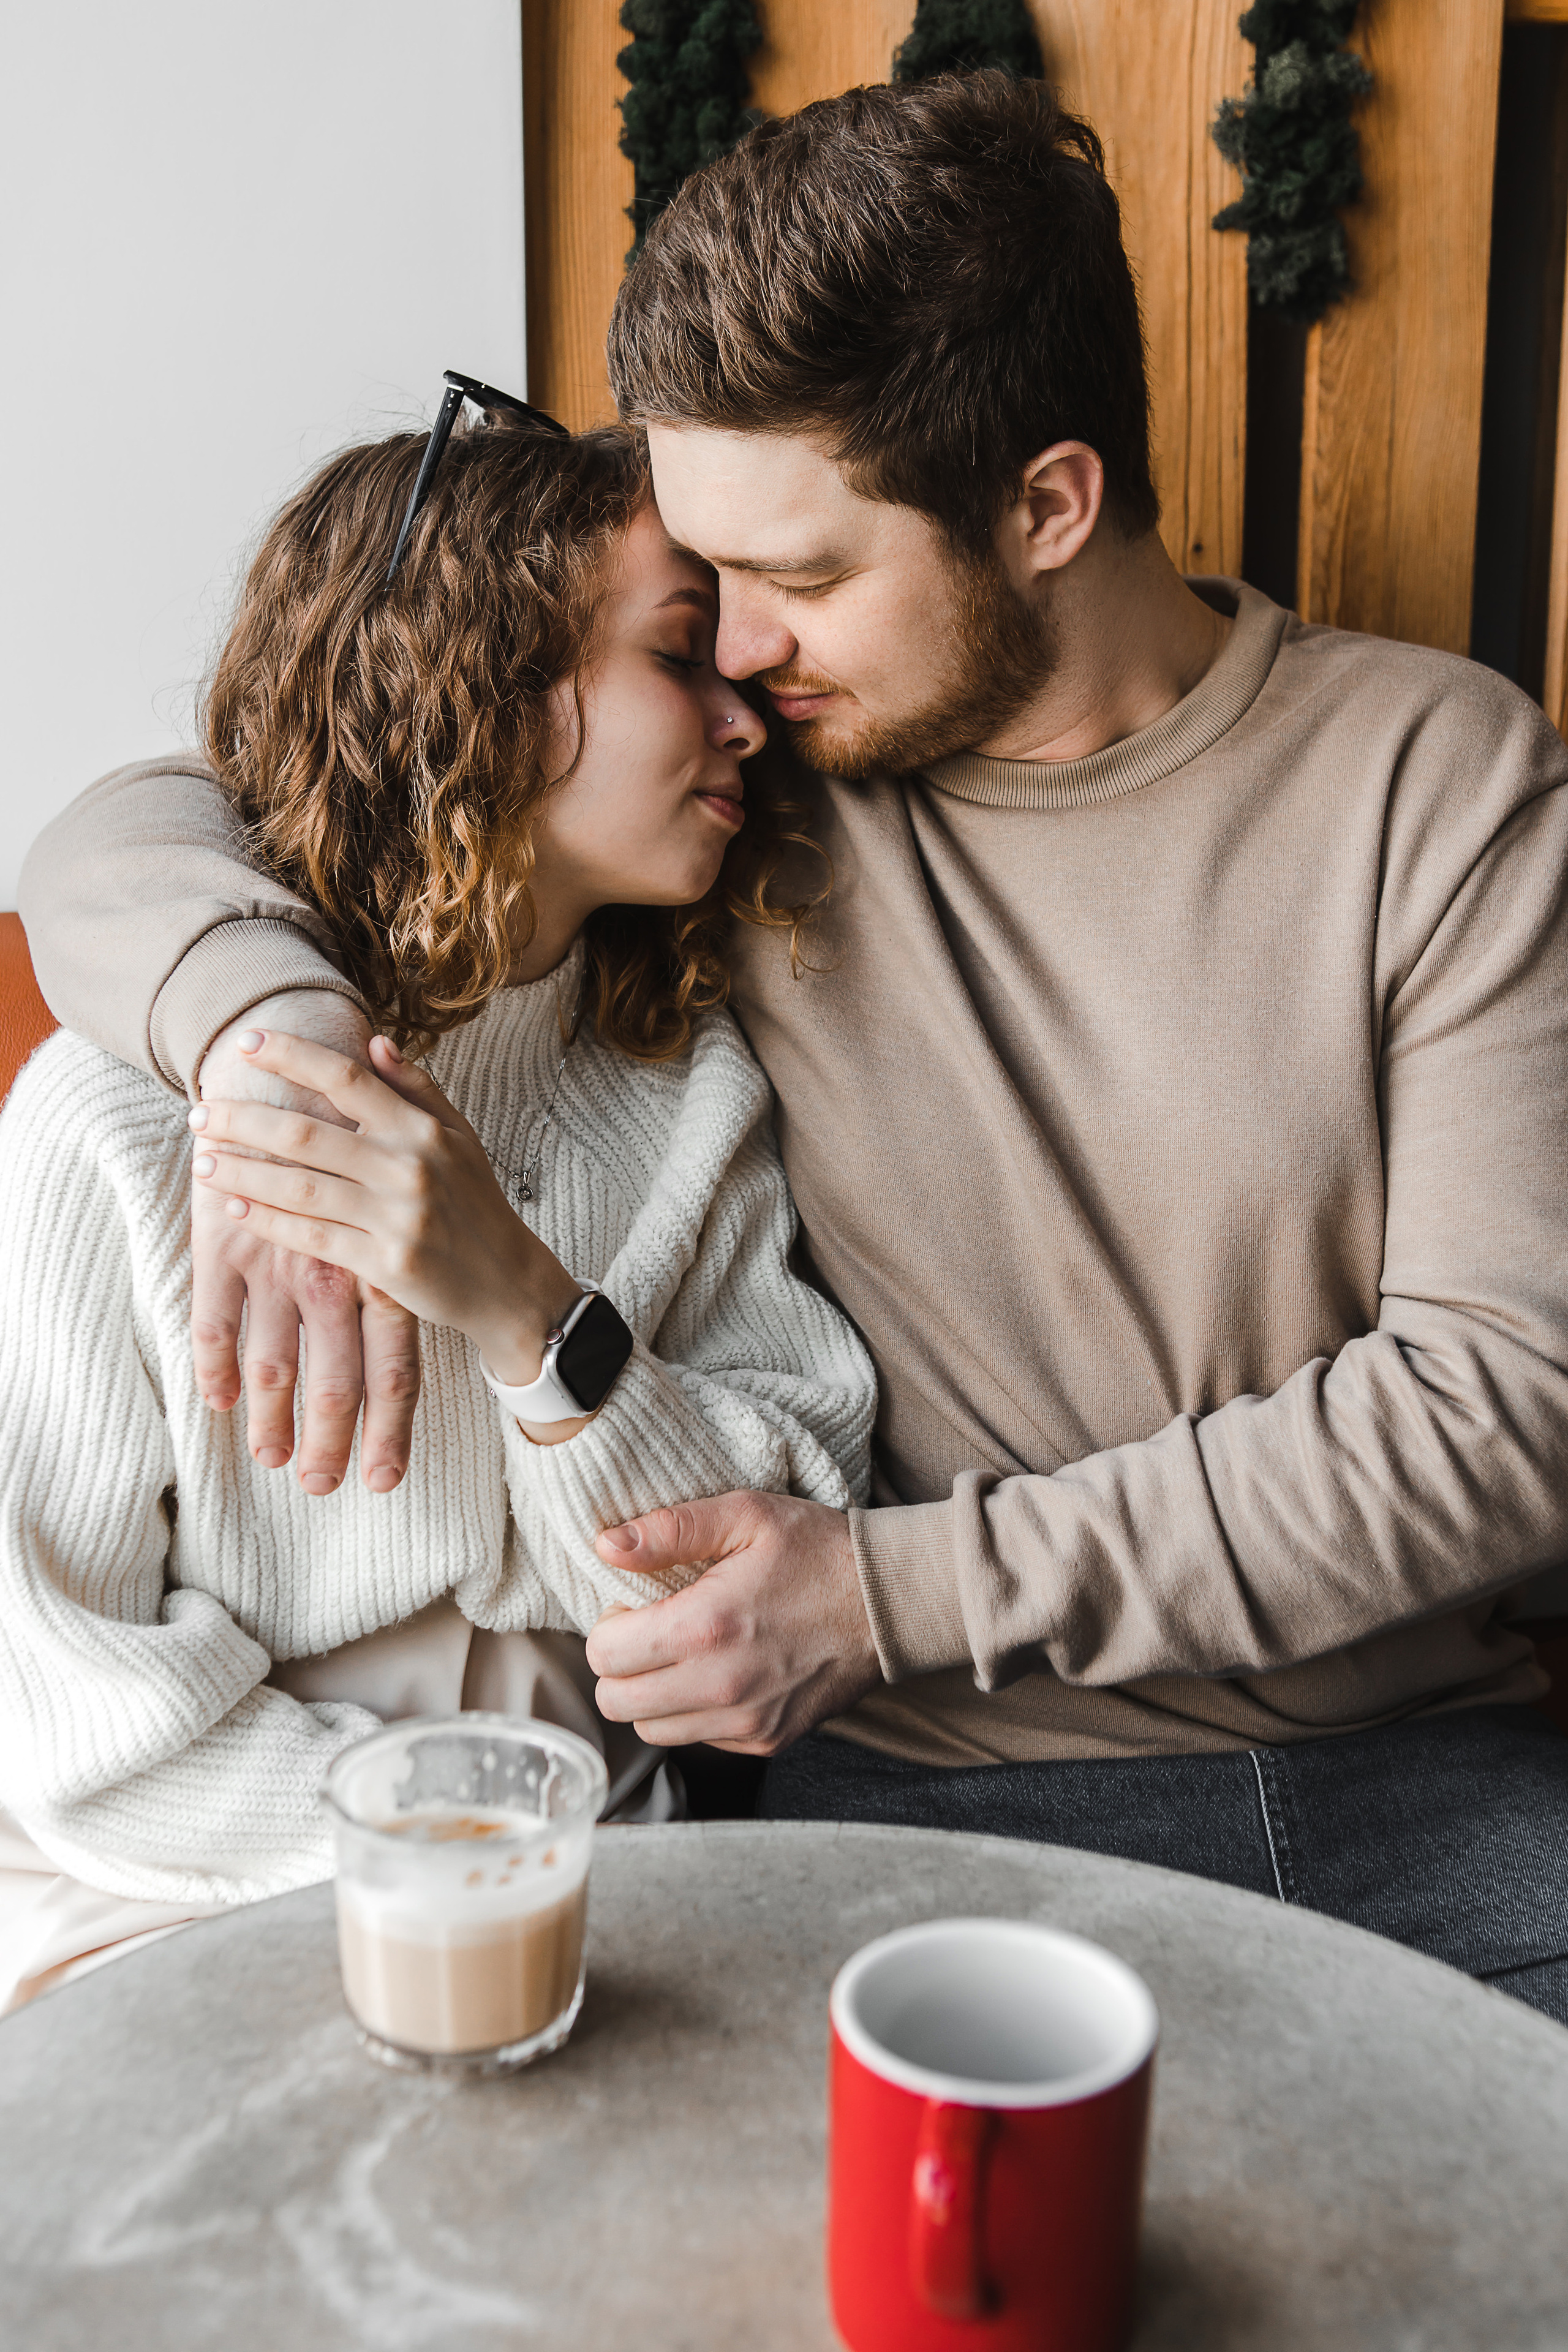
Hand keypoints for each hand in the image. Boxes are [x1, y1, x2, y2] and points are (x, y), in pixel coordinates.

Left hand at [190, 1028, 581, 1385]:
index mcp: (422, 1128)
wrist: (507, 1283)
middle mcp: (408, 1167)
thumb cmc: (476, 1203)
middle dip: (244, 1120)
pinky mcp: (385, 1264)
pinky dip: (269, 1222)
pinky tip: (235, 1209)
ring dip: (243, 1172)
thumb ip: (417, 1088)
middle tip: (200, 1113)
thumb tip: (374, 1042)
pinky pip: (313, 1237)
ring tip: (203, 1162)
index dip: (291, 1055)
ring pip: (300, 1187)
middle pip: (307, 1133)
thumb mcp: (459, 1136)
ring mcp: (396, 1217)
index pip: (346, 1076)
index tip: (245, 1042)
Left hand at [584, 1492, 880, 1754]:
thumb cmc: (817, 1551)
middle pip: (617, 1703)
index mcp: (704, 1628)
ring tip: (685, 1653)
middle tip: (655, 1630)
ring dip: (654, 1695)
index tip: (638, 1605)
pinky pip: (700, 1740)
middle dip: (622, 1665)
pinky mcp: (767, 1741)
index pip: (604, 1655)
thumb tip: (606, 1546)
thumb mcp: (746, 1515)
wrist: (890, 1602)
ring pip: (652, 1730)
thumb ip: (669, 1529)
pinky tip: (722, 1672)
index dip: (610, 1625)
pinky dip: (696, 1712)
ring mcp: (745, 1723)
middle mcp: (720, 1687)